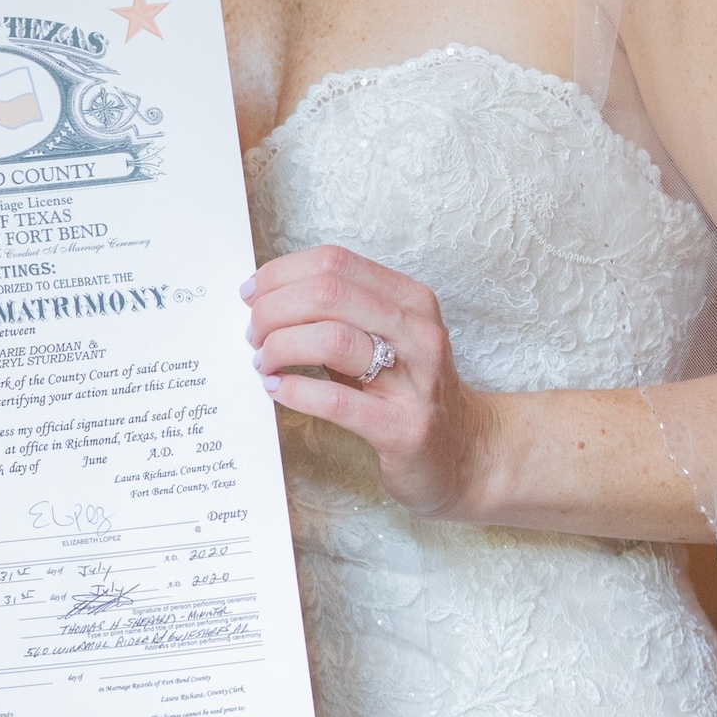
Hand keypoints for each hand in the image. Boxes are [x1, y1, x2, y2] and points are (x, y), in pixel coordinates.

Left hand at [245, 243, 501, 518]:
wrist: (466, 453)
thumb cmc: (407, 391)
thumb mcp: (382, 338)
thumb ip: (337, 314)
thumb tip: (265, 298)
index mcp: (409, 301)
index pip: (335, 263)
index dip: (281, 273)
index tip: (250, 294)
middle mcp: (418, 332)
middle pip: (328, 293)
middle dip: (274, 310)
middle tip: (253, 334)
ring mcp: (416, 381)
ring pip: (332, 339)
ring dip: (281, 347)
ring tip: (262, 362)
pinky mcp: (405, 428)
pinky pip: (337, 401)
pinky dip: (296, 391)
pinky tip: (276, 390)